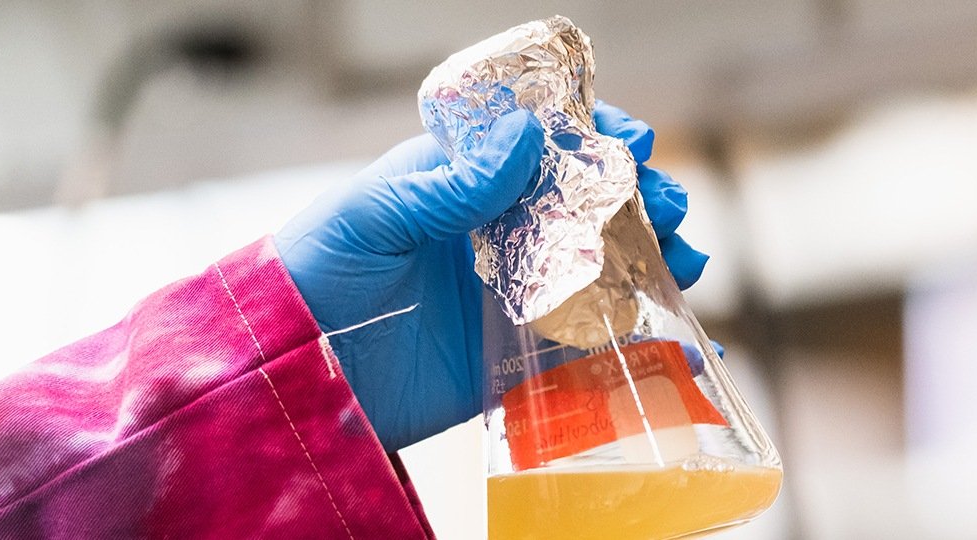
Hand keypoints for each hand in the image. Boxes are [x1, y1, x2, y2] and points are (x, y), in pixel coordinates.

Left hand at [275, 103, 707, 449]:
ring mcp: (514, 295)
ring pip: (605, 271)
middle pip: (591, 205)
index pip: (544, 144)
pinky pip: (593, 351)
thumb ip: (450, 182)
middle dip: (642, 200)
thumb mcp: (374, 214)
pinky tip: (688, 345)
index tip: (634, 142)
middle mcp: (498, 233)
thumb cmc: (313, 275)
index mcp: (463, 182)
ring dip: (656, 263)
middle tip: (670, 208)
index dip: (595, 136)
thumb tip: (524, 137)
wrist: (288, 376)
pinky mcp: (518, 360)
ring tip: (688, 263)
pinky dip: (646, 347)